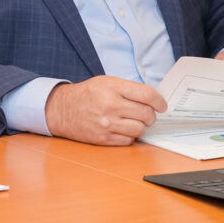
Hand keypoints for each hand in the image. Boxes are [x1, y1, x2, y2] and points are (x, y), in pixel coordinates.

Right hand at [45, 76, 166, 145]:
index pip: (146, 94)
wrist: (61, 110)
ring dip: (140, 126)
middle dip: (150, 115)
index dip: (159, 101)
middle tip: (146, 114)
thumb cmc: (86, 95)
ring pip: (140, 129)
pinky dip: (129, 135)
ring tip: (132, 121)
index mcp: (111, 87)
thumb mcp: (105, 82)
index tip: (161, 105)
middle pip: (146, 114)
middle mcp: (110, 105)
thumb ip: (128, 88)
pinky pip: (129, 140)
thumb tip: (153, 100)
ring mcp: (107, 123)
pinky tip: (122, 128)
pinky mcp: (104, 138)